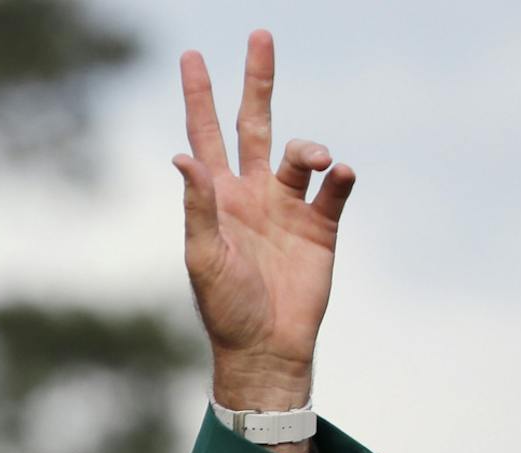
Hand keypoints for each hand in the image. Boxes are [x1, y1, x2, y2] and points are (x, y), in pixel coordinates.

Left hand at [175, 30, 355, 412]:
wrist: (267, 348)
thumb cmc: (225, 308)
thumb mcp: (203, 257)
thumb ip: (197, 206)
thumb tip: (182, 156)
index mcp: (217, 198)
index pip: (206, 135)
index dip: (200, 97)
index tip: (192, 56)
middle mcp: (252, 194)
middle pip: (255, 124)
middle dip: (257, 82)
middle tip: (260, 35)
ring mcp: (288, 208)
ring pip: (300, 155)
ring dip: (310, 147)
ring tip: (316, 158)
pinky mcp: (321, 228)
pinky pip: (333, 191)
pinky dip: (338, 178)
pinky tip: (338, 173)